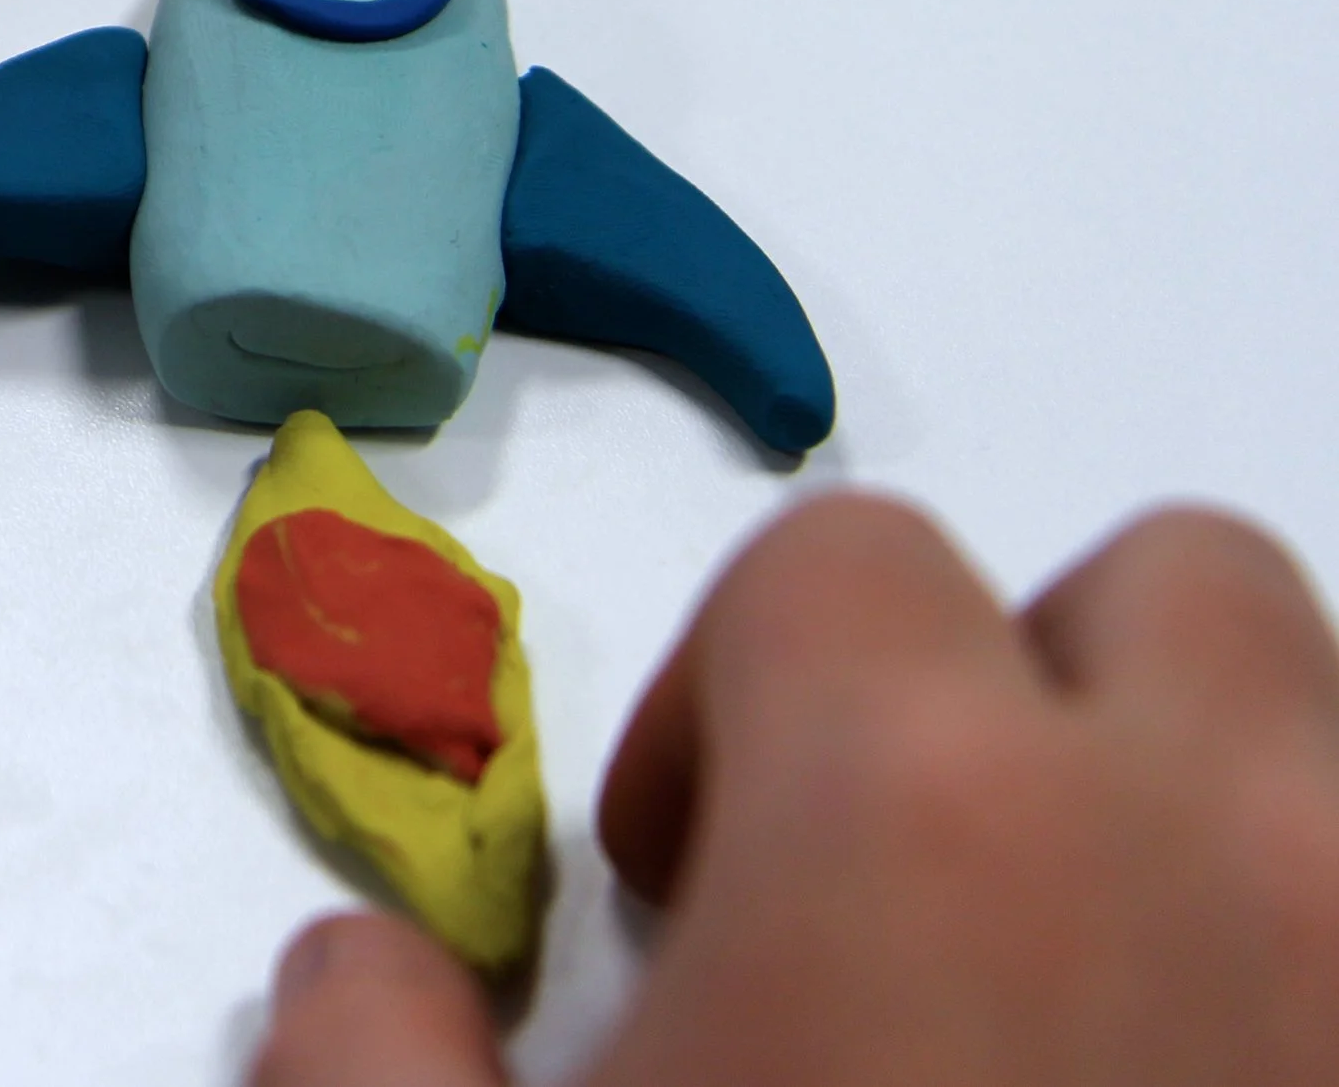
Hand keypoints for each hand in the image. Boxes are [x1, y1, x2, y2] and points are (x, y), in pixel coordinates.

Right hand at [248, 494, 1338, 1085]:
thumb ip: (371, 1054)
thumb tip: (358, 973)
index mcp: (922, 819)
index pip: (839, 563)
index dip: (733, 696)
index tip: (699, 874)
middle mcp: (1226, 852)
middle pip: (1172, 592)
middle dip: (1035, 700)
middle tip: (925, 897)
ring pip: (1323, 754)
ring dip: (1207, 815)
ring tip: (1086, 992)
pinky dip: (1305, 963)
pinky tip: (1198, 1074)